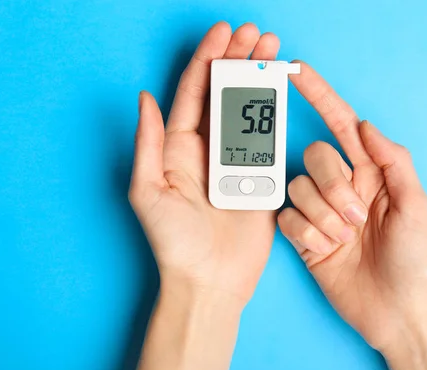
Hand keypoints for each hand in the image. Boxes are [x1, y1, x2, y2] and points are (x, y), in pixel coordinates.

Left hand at [129, 22, 280, 305]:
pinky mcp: (260, 179)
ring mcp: (236, 163)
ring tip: (273, 52)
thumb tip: (144, 98)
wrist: (210, 281)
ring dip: (260, 81)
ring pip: (249, 112)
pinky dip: (277, 115)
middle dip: (239, 60)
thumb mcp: (148, 192)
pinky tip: (282, 92)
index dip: (208, 60)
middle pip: (224, 95)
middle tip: (257, 34)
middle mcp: (207, 150)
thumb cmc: (175, 242)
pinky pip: (269, 141)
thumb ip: (148, 144)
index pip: (193, 93)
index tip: (225, 32)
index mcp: (178, 149)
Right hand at [278, 62, 426, 352]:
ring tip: (345, 241)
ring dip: (322, 217)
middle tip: (356, 219)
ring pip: (297, 189)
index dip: (320, 96)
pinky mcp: (304, 237)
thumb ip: (393, 161)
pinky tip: (329, 252)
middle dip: (330, 186)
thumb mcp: (417, 206)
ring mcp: (321, 212)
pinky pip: (287, 219)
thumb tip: (364, 125)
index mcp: (371, 173)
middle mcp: (343, 187)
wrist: (397, 310)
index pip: (341, 125)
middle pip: (314, 157)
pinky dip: (307, 235)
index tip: (297, 71)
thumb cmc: (415, 259)